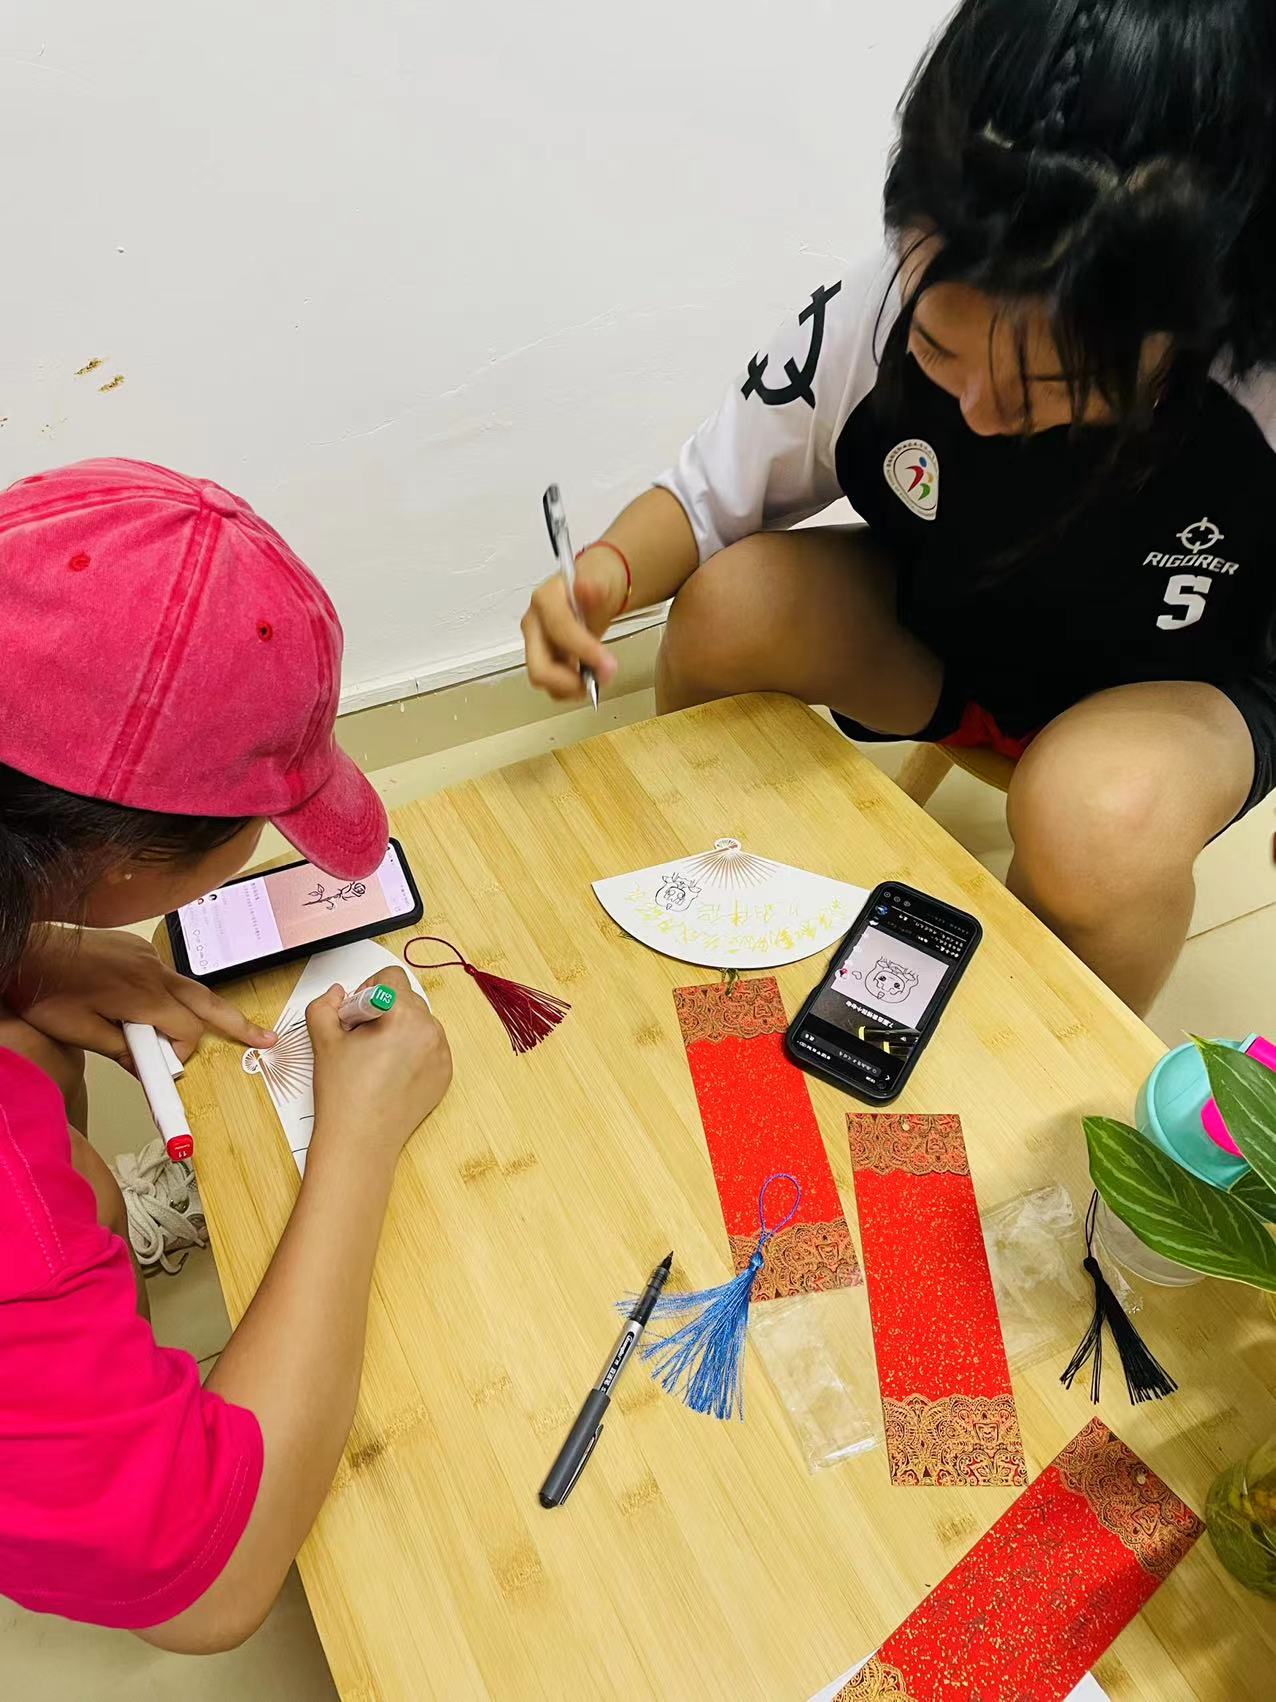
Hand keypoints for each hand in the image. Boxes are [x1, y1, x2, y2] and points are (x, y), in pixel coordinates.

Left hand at [6, 928, 274, 1063]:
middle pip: (206, 1001)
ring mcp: (145, 956)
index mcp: (142, 995)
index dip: (181, 1052)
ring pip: (185, 986)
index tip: (166, 1068)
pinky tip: (148, 1005)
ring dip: (200, 1009)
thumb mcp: (80, 1032)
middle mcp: (151, 970)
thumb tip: (145, 1064)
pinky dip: (167, 994)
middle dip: (237, 1023)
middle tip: (265, 1038)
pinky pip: (162, 974)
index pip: (185, 1029)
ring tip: (230, 1025)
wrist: (25, 950)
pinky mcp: (134, 949)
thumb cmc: (45, 991)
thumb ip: (121, 1049)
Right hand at [307, 969, 451, 1161]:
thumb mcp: (323, 1038)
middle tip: (362, 1038)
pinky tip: (391, 1073)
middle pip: (406, 999)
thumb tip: (337, 993)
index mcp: (403, 1014)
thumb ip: (325, 1004)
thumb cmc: (343, 1093)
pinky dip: (413, 1052)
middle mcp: (430, 1030)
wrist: (360, 1140)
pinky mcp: (445, 1074)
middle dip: (384, 1010)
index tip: (357, 1014)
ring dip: (400, 1029)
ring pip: (420, 1023)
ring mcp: (441, 1053)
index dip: (367, 989)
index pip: (391, 977)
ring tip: (376, 1058)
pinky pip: (430, 1048)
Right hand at [522, 546, 625, 700]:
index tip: (607, 663)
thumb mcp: (601, 576)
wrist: (596, 588)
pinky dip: (570, 688)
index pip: (558, 629)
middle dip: (570, 680)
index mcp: (544, 599)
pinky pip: (551, 684)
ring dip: (571, 687)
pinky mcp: (543, 658)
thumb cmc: (596, 581)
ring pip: (543, 679)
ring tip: (597, 677)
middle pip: (539, 666)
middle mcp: (534, 624)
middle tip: (600, 679)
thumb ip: (594, 583)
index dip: (583, 650)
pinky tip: (588, 677)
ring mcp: (536, 644)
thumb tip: (585, 588)